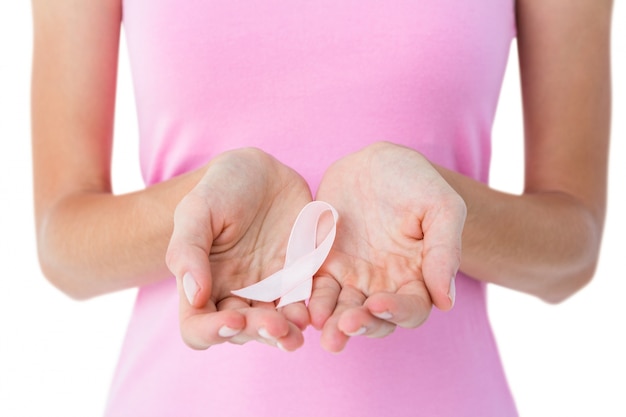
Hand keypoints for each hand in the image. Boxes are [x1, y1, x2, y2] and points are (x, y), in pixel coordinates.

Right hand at [166, 148, 312, 350]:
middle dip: (257, 332)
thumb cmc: (219, 188)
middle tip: (274, 325)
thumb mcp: (196, 210)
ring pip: (275, 327)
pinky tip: (314, 311)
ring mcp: (268, 290)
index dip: (211, 332)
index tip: (232, 320)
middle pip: (242, 332)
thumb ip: (188, 250)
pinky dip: (309, 312)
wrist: (260, 171)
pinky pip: (304, 303)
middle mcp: (234, 295)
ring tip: (297, 327)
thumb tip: (194, 296)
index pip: (197, 327)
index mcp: (201, 284)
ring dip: (285, 334)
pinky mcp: (298, 278)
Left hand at [310, 142, 465, 351]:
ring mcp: (351, 276)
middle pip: (374, 320)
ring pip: (341, 310)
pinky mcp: (324, 264)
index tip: (379, 304)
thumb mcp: (441, 207)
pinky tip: (303, 305)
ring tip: (322, 324)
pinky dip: (309, 298)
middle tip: (345, 326)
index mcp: (416, 277)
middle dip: (360, 325)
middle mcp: (383, 285)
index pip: (412, 308)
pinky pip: (315, 287)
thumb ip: (445, 251)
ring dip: (332, 321)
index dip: (398, 312)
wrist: (376, 162)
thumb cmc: (416, 183)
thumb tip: (445, 301)